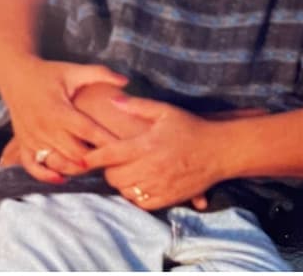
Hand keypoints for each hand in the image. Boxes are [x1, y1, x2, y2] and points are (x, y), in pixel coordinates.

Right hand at [0, 56, 128, 182]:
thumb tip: (125, 80)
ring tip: (94, 165)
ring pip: (58, 162)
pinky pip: (33, 167)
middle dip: (96, 158)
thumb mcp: (73, 70)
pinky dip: (45, 175)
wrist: (14, 75)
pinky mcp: (23, 143)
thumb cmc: (48, 73)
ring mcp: (33, 138)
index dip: (106, 140)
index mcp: (59, 110)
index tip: (124, 146)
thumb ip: (99, 74)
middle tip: (113, 159)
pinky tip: (61, 178)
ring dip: (76, 167)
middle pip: (75, 153)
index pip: (87, 130)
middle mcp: (45, 127)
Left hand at [83, 96, 231, 210]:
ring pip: (125, 191)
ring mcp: (159, 185)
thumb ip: (137, 106)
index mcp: (147, 145)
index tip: (83, 159)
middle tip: (114, 162)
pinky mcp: (168, 198)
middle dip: (109, 170)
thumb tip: (114, 99)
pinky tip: (141, 183)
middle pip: (114, 177)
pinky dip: (136, 196)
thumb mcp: (165, 111)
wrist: (219, 151)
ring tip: (128, 171)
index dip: (92, 157)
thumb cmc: (191, 128)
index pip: (109, 155)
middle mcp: (151, 167)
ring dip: (122, 183)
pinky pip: (141, 203)